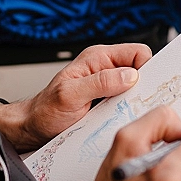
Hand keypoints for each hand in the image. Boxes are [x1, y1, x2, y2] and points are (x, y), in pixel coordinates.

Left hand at [0, 43, 151, 151]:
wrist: (34, 127)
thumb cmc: (45, 110)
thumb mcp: (70, 96)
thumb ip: (99, 83)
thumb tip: (129, 76)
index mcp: (98, 58)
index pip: (137, 53)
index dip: (147, 68)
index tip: (146, 88)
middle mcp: (105, 69)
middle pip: (141, 71)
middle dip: (144, 87)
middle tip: (136, 104)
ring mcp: (107, 86)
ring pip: (137, 89)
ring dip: (134, 102)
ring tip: (124, 113)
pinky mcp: (108, 101)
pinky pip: (128, 103)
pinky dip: (128, 111)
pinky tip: (120, 119)